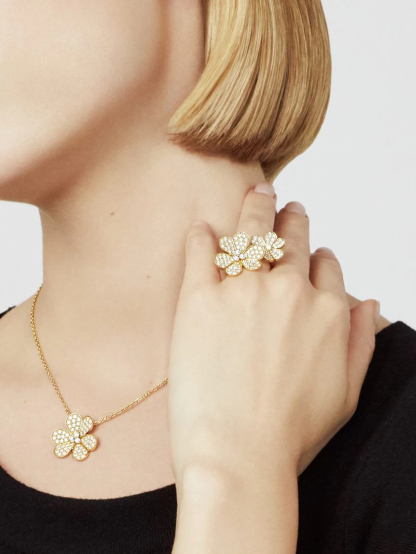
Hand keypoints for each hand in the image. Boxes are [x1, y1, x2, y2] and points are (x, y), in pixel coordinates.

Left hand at [167, 182, 379, 483]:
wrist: (239, 454)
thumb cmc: (292, 432)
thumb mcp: (347, 392)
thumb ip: (360, 340)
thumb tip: (367, 302)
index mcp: (325, 310)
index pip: (326, 265)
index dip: (318, 256)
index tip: (311, 253)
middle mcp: (288, 290)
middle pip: (291, 239)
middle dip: (291, 217)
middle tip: (286, 204)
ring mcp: (242, 290)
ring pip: (252, 231)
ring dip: (256, 207)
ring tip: (257, 192)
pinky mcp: (199, 298)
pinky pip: (201, 251)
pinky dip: (202, 235)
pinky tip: (203, 228)